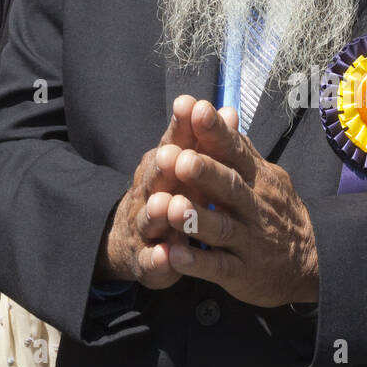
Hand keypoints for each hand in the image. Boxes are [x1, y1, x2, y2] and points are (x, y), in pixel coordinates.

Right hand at [96, 96, 239, 287]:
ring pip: (150, 218)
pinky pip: (151, 260)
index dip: (182, 126)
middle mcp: (150, 192)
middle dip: (166, 167)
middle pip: (157, 177)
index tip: (190, 106)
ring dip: (158, 212)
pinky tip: (164, 257)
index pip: (173, 142)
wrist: (137, 240)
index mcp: (164, 167)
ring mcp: (146, 227)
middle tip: (175, 156)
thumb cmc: (174, 194)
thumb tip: (229, 110)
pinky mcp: (147, 260)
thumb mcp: (190, 168)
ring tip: (168, 205)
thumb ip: (206, 142)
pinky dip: (157, 259)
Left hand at [162, 99, 318, 307]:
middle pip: (229, 187)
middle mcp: (254, 208)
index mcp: (257, 180)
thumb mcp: (268, 177)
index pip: (237, 152)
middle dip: (204, 173)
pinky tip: (174, 256)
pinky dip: (197, 263)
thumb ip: (241, 148)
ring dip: (195, 218)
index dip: (217, 132)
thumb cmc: (278, 214)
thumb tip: (223, 110)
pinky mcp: (242, 273)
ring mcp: (249, 241)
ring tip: (170, 206)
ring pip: (222, 228)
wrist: (310, 264)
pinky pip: (219, 267)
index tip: (197, 109)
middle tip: (177, 157)